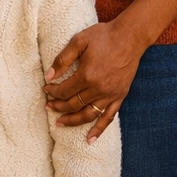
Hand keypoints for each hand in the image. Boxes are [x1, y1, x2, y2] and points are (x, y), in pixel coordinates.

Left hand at [43, 19, 146, 141]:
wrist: (130, 36)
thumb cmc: (103, 36)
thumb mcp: (79, 41)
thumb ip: (63, 59)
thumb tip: (49, 76)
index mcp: (87, 74)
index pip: (64, 90)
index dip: (52, 91)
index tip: (46, 89)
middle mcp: (98, 88)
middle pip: (73, 104)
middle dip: (58, 106)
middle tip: (48, 106)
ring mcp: (110, 95)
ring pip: (88, 114)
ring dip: (72, 120)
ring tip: (60, 123)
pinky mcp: (119, 96)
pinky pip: (108, 118)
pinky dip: (98, 130)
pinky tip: (89, 140)